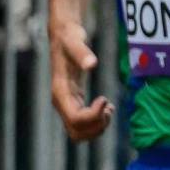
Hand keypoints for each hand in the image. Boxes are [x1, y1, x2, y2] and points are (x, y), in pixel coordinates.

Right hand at [49, 15, 111, 140]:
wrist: (63, 36)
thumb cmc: (69, 38)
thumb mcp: (75, 42)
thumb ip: (82, 53)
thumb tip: (92, 64)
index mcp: (60, 93)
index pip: (76, 119)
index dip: (94, 115)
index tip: (105, 99)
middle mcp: (60, 102)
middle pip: (77, 132)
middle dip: (96, 125)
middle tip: (109, 107)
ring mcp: (66, 105)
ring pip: (79, 133)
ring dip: (97, 126)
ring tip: (109, 108)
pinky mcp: (73, 103)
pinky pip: (83, 125)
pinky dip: (96, 122)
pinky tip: (106, 107)